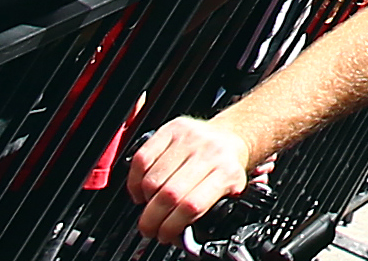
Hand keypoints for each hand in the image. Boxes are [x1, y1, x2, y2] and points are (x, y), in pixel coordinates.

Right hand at [128, 113, 258, 236]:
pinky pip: (142, 158)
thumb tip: (185, 239)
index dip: (172, 226)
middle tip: (150, 228)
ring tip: (149, 207)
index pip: (192, 205)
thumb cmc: (226, 168)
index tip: (166, 235)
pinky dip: (135, 180)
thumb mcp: (229, 193)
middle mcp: (208, 153)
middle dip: (152, 219)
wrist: (232, 136)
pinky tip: (141, 189)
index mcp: (226, 172)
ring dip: (144, 200)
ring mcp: (189, 138)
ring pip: (152, 179)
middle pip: (169, 194)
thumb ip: (210, 213)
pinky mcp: (172, 129)